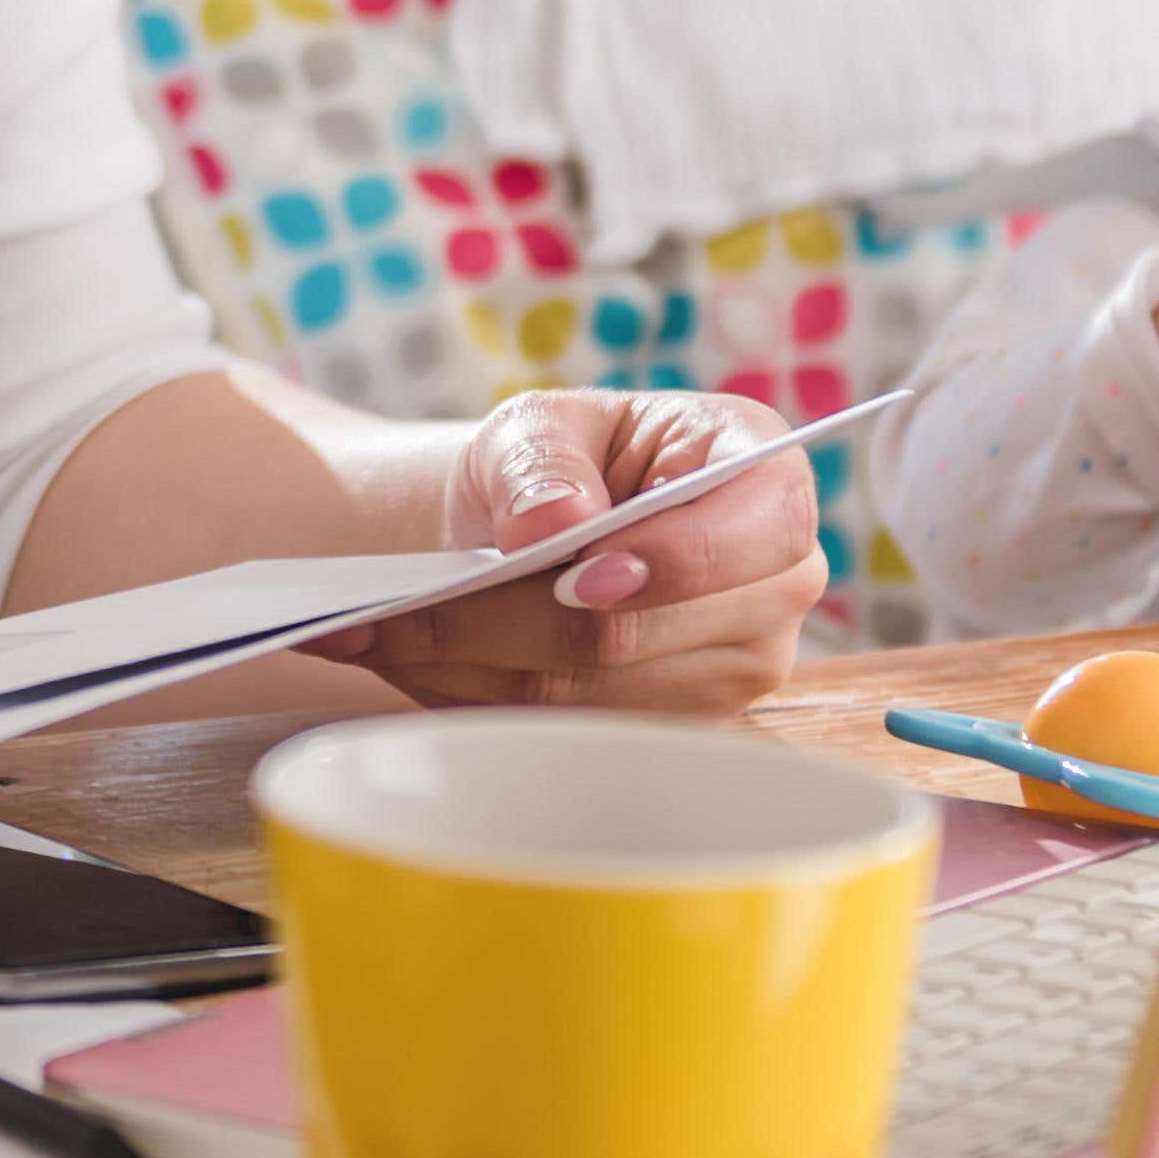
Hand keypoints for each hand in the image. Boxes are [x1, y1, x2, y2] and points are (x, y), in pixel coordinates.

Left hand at [308, 388, 827, 717]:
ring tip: (381, 623)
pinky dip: (477, 694)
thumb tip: (555, 523)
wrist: (515, 533)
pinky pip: (570, 730)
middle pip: (654, 630)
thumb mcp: (536, 428)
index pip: (769, 526)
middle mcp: (777, 583)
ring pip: (596, 690)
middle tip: (417, 598)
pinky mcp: (676, 729)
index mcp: (765, 475)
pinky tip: (411, 657)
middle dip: (518, 615)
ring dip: (478, 660)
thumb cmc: (548, 466)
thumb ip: (544, 463)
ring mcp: (736, 669)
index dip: (681, 556)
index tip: (581, 571)